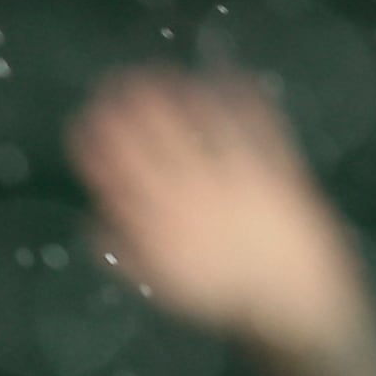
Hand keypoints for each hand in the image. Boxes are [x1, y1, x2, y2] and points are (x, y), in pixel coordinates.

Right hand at [73, 70, 375, 367]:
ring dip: (173, 90)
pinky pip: (255, 122)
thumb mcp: (162, 285)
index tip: (85, 121)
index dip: (97, 139)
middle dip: (127, 103)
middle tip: (114, 84)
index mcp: (160, 221)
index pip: (117, 168)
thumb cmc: (221, 297)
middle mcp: (192, 190)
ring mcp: (236, 174)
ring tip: (157, 73)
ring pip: (197, 121)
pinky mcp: (274, 165)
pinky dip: (239, 96)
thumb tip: (94, 219)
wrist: (291, 301)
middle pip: (152, 134)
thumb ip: (126, 252)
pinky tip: (225, 77)